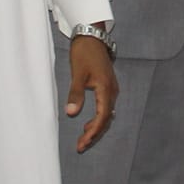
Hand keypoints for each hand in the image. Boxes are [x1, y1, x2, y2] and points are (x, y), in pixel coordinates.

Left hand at [65, 34, 118, 152]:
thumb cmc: (84, 54)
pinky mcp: (108, 86)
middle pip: (107, 119)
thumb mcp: (77, 74)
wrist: (92, 37)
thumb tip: (71, 113)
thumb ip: (76, 94)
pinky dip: (98, 118)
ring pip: (107, 114)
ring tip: (83, 138)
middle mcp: (112, 91)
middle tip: (81, 146)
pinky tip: (88, 122)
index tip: (82, 143)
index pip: (102, 117)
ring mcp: (112, 89)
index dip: (93, 132)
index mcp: (106, 89)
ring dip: (96, 127)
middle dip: (94, 134)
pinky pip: (106, 107)